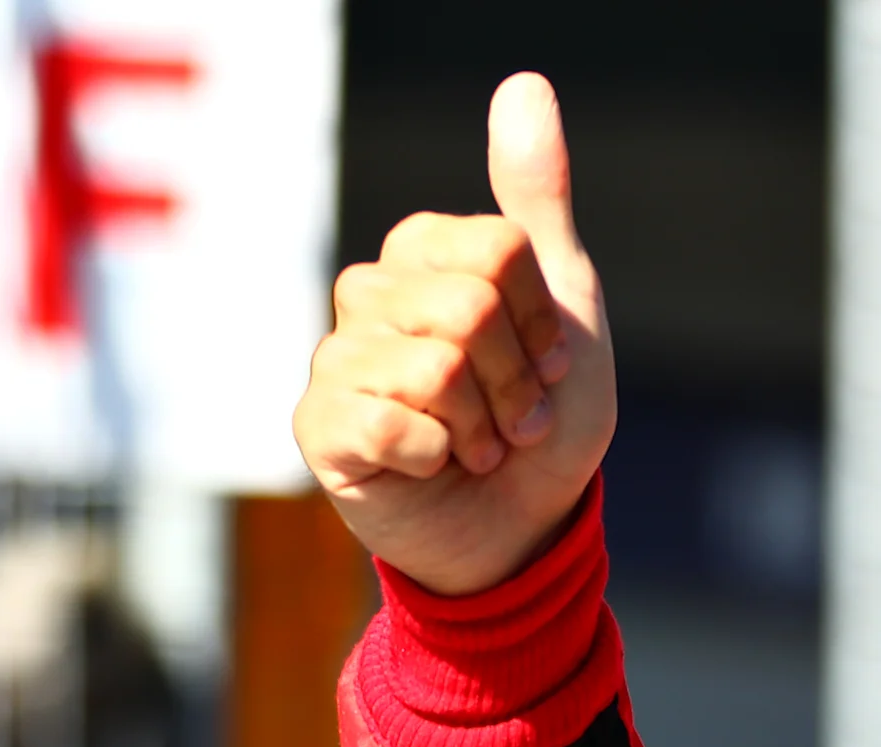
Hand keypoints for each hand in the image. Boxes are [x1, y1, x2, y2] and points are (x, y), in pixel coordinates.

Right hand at [293, 73, 613, 596]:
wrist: (525, 527)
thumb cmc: (540, 416)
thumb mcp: (561, 300)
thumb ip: (536, 198)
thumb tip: (525, 86)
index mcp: (420, 253)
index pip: (496, 250)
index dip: (540, 323)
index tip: (544, 365)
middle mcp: (367, 294)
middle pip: (467, 306)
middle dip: (516, 382)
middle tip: (513, 420)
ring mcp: (336, 359)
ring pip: (435, 365)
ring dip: (483, 427)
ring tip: (477, 447)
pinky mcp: (319, 428)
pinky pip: (391, 422)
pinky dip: (438, 457)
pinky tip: (433, 469)